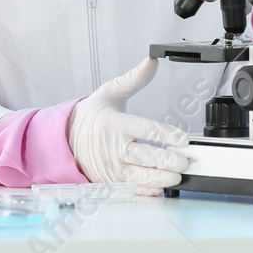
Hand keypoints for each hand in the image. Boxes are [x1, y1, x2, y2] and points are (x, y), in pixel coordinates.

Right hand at [67, 58, 189, 194]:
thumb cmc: (93, 116)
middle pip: (146, 157)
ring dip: (162, 178)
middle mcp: (114, 148)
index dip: (166, 135)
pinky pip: (133, 189)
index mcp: (116, 124)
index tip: (183, 139)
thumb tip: (152, 61)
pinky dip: (148, 190)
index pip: (146, 130)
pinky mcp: (111, 181)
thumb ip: (134, 78)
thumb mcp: (110, 92)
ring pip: (141, 176)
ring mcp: (112, 167)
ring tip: (178, 175)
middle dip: (169, 161)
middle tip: (185, 161)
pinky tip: (162, 186)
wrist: (67, 138)